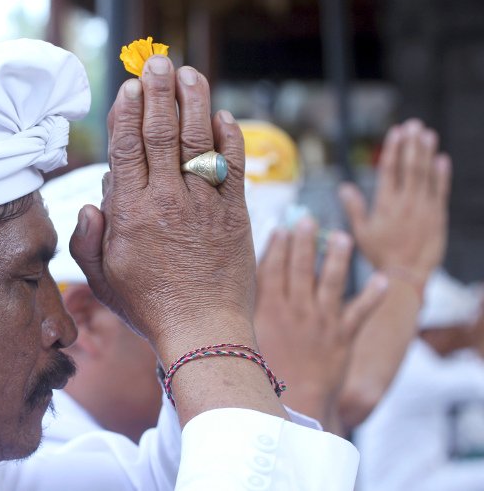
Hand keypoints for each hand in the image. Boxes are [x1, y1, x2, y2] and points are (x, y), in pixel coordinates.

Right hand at [71, 56, 286, 422]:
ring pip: (198, 140)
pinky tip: (223, 115)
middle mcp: (168, 200)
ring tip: (190, 73)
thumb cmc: (149, 307)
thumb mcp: (102, 279)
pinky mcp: (235, 213)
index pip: (127, 148)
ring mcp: (205, 204)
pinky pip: (234, 166)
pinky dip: (230, 137)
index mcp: (132, 213)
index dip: (127, 111)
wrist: (205, 332)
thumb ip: (87, 238)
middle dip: (157, 92)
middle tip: (157, 61)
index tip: (129, 86)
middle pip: (161, 132)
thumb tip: (93, 201)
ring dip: (194, 101)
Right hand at [254, 220, 388, 424]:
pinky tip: (382, 279)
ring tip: (342, 237)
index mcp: (270, 310)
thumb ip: (249, 310)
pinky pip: (360, 312)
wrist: (294, 403)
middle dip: (305, 242)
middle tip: (308, 219)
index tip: (282, 228)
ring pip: (332, 282)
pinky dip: (373, 296)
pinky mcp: (343, 337)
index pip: (273, 270)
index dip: (277, 247)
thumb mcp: (250, 337)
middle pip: (301, 268)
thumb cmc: (266, 372)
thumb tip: (241, 284)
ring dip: (338, 258)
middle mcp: (296, 311)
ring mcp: (321, 322)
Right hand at [339, 119, 450, 285]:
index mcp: (385, 205)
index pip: (389, 170)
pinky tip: (442, 159)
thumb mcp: (361, 233)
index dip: (393, 149)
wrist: (407, 274)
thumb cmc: (381, 254)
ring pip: (426, 174)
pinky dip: (442, 174)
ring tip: (427, 134)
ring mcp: (424, 208)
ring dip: (427, 152)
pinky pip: (441, 190)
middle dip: (411, 144)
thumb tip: (344, 187)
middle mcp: (406, 203)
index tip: (395, 132)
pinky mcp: (438, 216)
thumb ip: (354, 208)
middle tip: (413, 125)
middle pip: (410, 167)